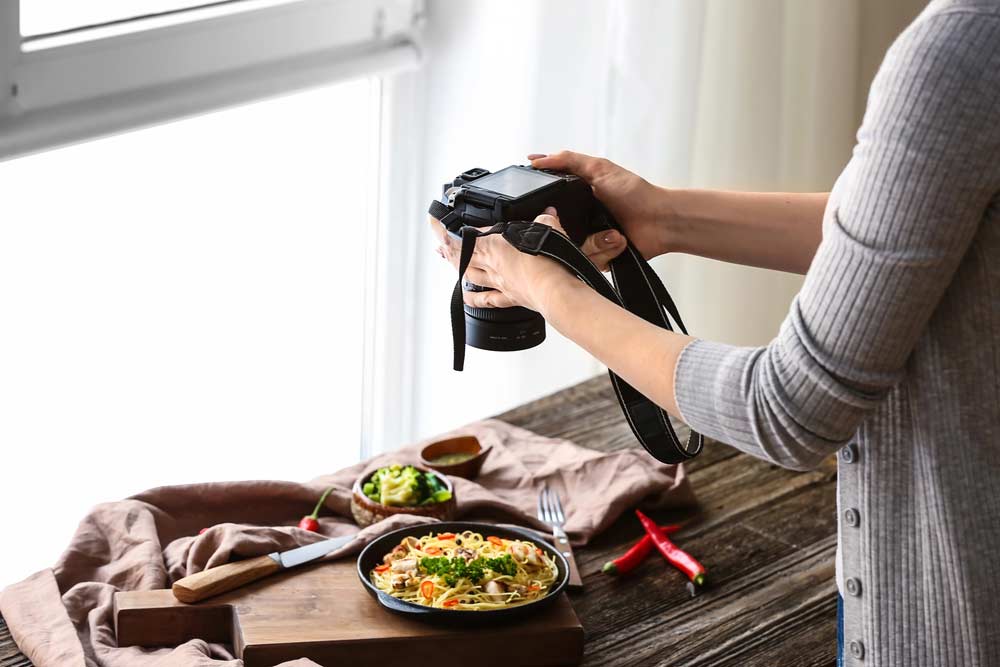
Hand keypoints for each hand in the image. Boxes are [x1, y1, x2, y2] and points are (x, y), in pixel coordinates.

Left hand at [429, 207, 575, 312]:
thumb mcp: (549, 229)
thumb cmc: (548, 262)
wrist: (555, 292)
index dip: (447, 227)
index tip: (435, 220)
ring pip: (469, 275)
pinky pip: (485, 300)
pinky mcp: (509, 298)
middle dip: (446, 249)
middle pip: (461, 257)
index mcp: (495, 245)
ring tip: (448, 262)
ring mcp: (499, 283)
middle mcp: (492, 265)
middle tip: (438, 244)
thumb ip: (546, 219)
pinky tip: (467, 296)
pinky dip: (473, 298)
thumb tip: (548, 213)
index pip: (466, 234)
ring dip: (456, 268)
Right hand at [528, 150, 672, 261]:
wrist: (660, 221)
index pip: (547, 204)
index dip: (541, 207)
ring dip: (591, 240)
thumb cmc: (636, 194)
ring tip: (609, 229)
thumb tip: (537, 159)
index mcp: (576, 198)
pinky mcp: (597, 257)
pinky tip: (614, 240)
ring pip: (568, 248)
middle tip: (589, 217)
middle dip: (564, 227)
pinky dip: (601, 251)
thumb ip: (568, 160)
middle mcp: (579, 220)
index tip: (535, 208)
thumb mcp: (599, 168)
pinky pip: (585, 261)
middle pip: (552, 229)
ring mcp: (588, 240)